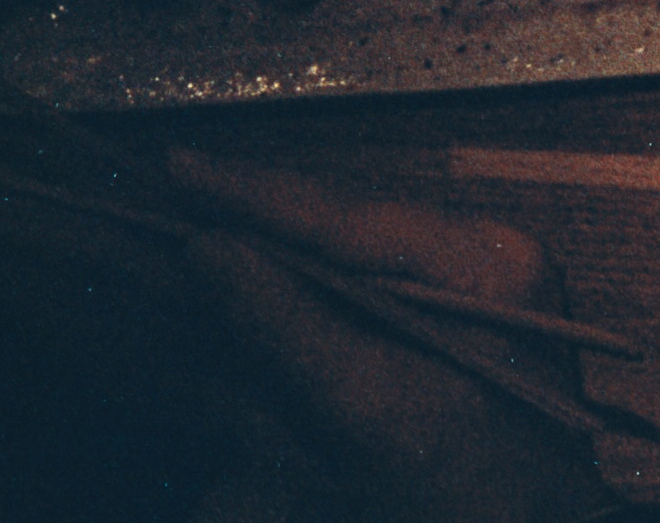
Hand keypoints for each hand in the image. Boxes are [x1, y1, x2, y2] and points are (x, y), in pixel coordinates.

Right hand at [167, 149, 625, 522]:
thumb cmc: (471, 489)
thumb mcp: (372, 409)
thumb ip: (287, 326)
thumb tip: (207, 250)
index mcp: (490, 263)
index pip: (350, 215)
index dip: (255, 195)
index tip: (176, 170)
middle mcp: (487, 264)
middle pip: (345, 231)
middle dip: (255, 220)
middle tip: (169, 191)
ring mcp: (472, 300)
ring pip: (345, 262)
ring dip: (268, 254)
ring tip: (189, 224)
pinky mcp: (446, 341)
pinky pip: (354, 299)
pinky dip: (295, 298)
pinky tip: (243, 284)